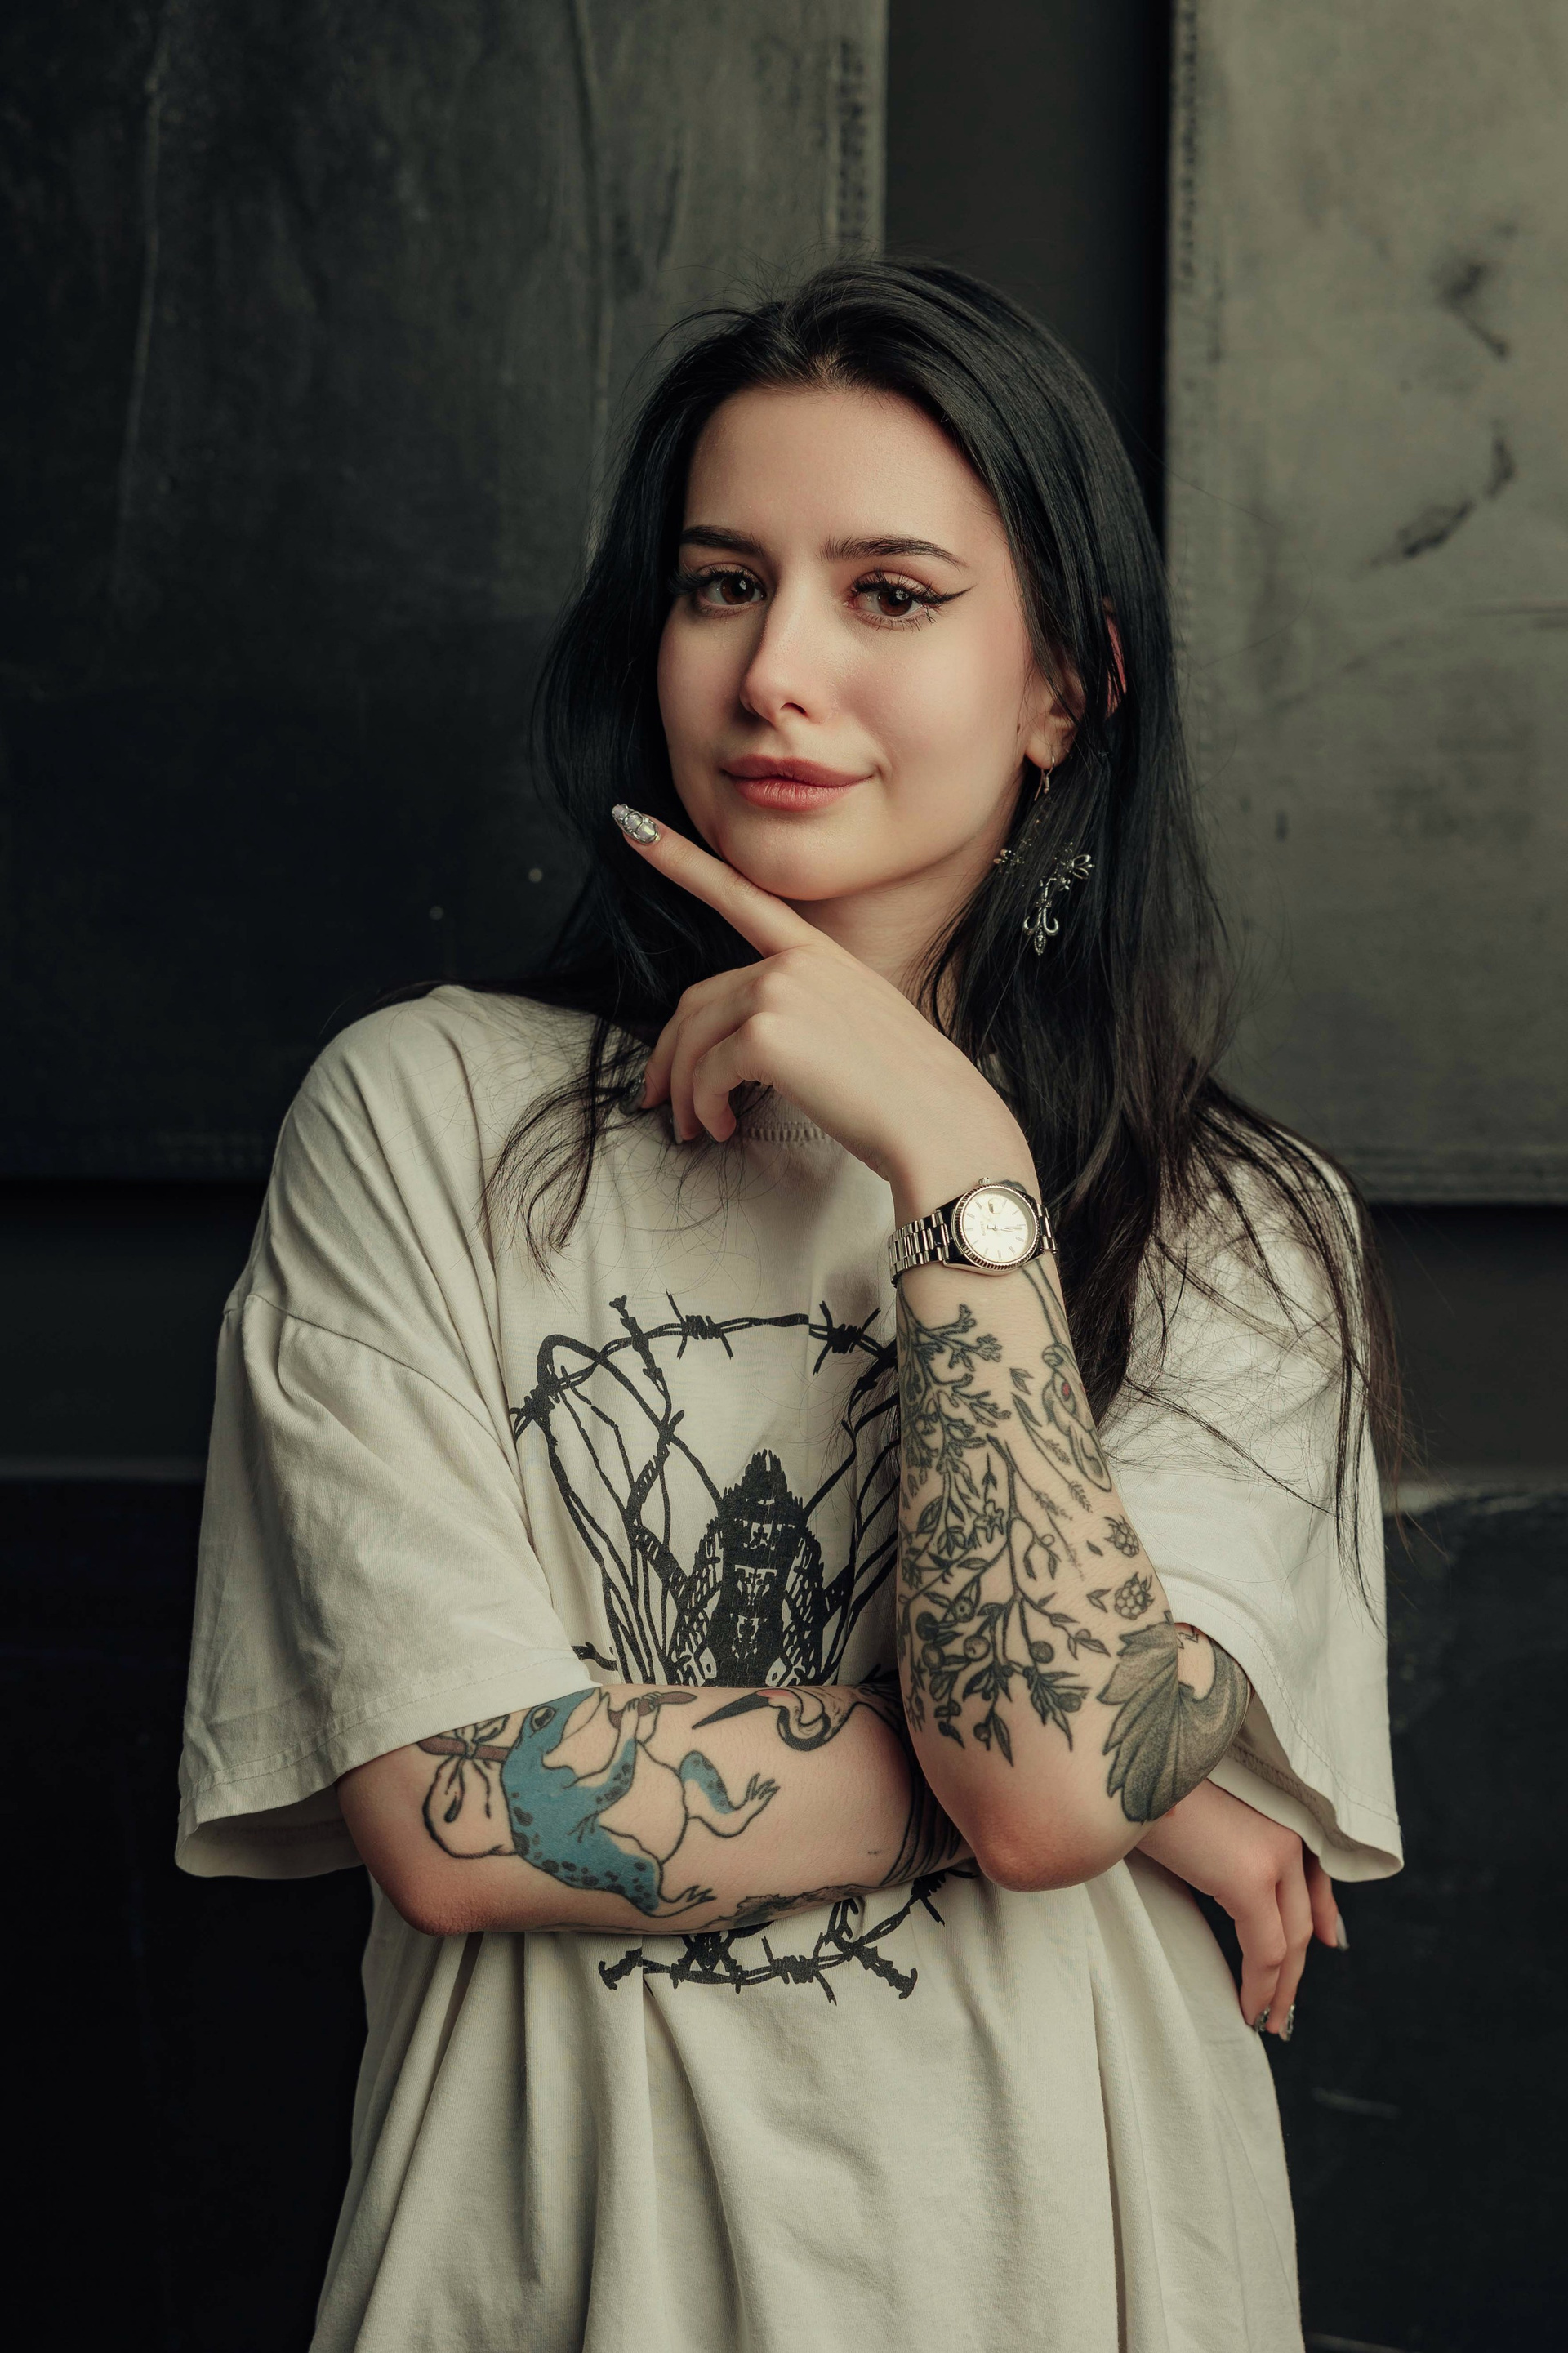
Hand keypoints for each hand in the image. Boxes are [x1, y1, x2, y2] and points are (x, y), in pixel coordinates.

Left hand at [616, 806, 1032, 1214]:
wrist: (937, 1122)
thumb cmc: (904, 1092)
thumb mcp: (859, 1027)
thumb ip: (805, 1011)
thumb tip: (741, 1046)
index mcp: (820, 953)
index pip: (740, 895)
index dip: (682, 859)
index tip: (634, 825)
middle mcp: (796, 961)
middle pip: (697, 1000)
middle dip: (669, 1054)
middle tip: (660, 1099)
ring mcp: (779, 990)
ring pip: (694, 1038)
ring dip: (684, 1091)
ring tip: (696, 1128)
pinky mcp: (764, 1032)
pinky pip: (705, 1073)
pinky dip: (704, 1107)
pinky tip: (723, 1129)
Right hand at [1136, 1778, 1344, 2037]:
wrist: (1125, 1772)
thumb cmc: (1150, 1792)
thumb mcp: (1202, 1815)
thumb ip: (1229, 1842)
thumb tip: (1228, 1876)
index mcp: (1281, 1810)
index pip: (1316, 1872)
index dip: (1324, 1911)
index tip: (1329, 1940)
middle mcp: (1289, 1830)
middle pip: (1302, 1916)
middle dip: (1295, 1968)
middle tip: (1285, 2007)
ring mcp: (1275, 1853)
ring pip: (1290, 1941)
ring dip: (1279, 1987)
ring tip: (1266, 2019)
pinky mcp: (1251, 1878)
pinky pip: (1266, 1950)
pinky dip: (1260, 1986)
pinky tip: (1248, 2007)